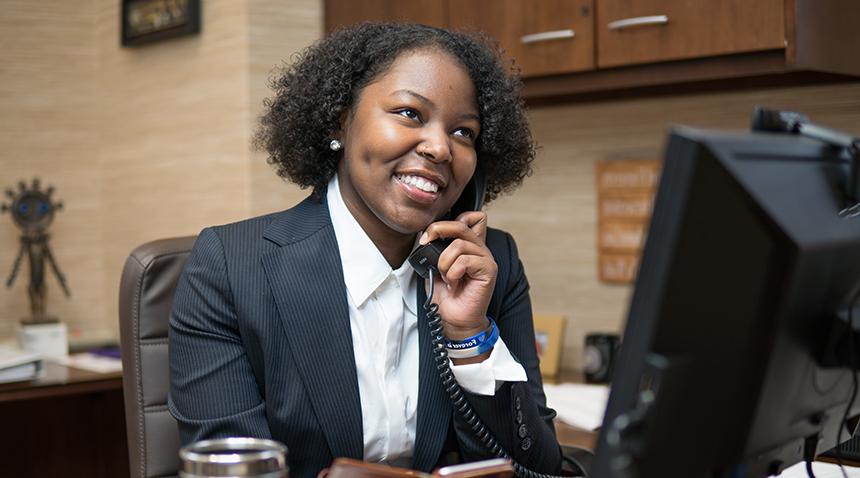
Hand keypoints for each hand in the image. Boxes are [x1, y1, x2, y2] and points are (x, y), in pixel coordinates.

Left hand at [420, 211, 496, 341]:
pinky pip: (464, 261)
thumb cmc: (446, 295)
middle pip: (462, 224)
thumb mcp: (435, 266)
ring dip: (445, 262)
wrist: (454, 319)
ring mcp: (486, 259)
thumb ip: (434, 249)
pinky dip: (453, 273)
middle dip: (438, 230)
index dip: (449, 220)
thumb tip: (426, 235)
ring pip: (459, 245)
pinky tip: (454, 283)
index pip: (471, 216)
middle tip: (425, 242)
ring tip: (447, 276)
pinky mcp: (489, 270)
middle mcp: (479, 249)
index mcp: (469, 245)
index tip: (429, 235)